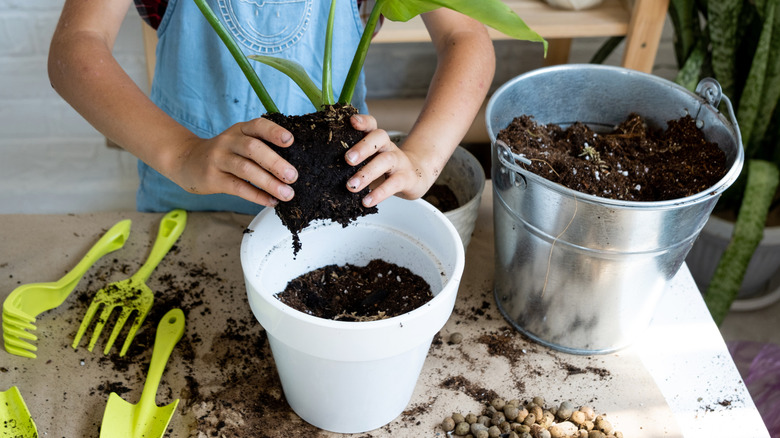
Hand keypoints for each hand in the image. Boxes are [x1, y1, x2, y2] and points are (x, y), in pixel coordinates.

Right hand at [170, 117, 298, 207]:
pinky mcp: (213, 178)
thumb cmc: (224, 153)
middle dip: (275, 162)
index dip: (274, 132)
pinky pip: (238, 187)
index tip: (290, 141)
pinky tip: (270, 201)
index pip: (258, 126)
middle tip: (293, 176)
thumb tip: (293, 165)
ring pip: (246, 169)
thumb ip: (261, 147)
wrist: (187, 161)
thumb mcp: (239, 141)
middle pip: (253, 148)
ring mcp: (219, 159)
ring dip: (269, 183)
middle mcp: (229, 141)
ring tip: (287, 194)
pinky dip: (256, 195)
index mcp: (240, 129)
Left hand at [345, 114, 432, 207]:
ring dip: (367, 173)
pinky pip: (393, 184)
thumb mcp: (369, 159)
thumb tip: (321, 167)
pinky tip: (366, 201)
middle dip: (363, 147)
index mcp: (376, 139)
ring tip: (351, 186)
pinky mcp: (406, 178)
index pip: (371, 124)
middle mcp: (388, 146)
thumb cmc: (383, 168)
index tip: (351, 121)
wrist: (414, 177)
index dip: (363, 121)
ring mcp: (398, 161)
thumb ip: (352, 159)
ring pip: (385, 160)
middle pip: (379, 137)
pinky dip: (379, 193)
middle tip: (347, 159)